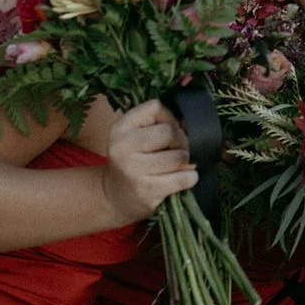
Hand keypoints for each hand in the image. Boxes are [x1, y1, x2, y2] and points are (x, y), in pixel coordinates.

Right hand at [101, 100, 196, 224]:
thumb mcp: (133, 135)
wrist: (113, 196)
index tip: (169, 129)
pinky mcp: (148, 191)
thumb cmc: (131, 160)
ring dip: (187, 161)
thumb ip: (158, 122)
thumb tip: (189, 123)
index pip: (157, 107)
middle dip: (181, 141)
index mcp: (121, 128)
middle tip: (177, 150)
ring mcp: (135, 170)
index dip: (170, 117)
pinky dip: (190, 177)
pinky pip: (184, 178)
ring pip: (180, 156)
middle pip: (171, 132)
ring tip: (178, 165)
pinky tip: (182, 177)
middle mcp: (124, 147)